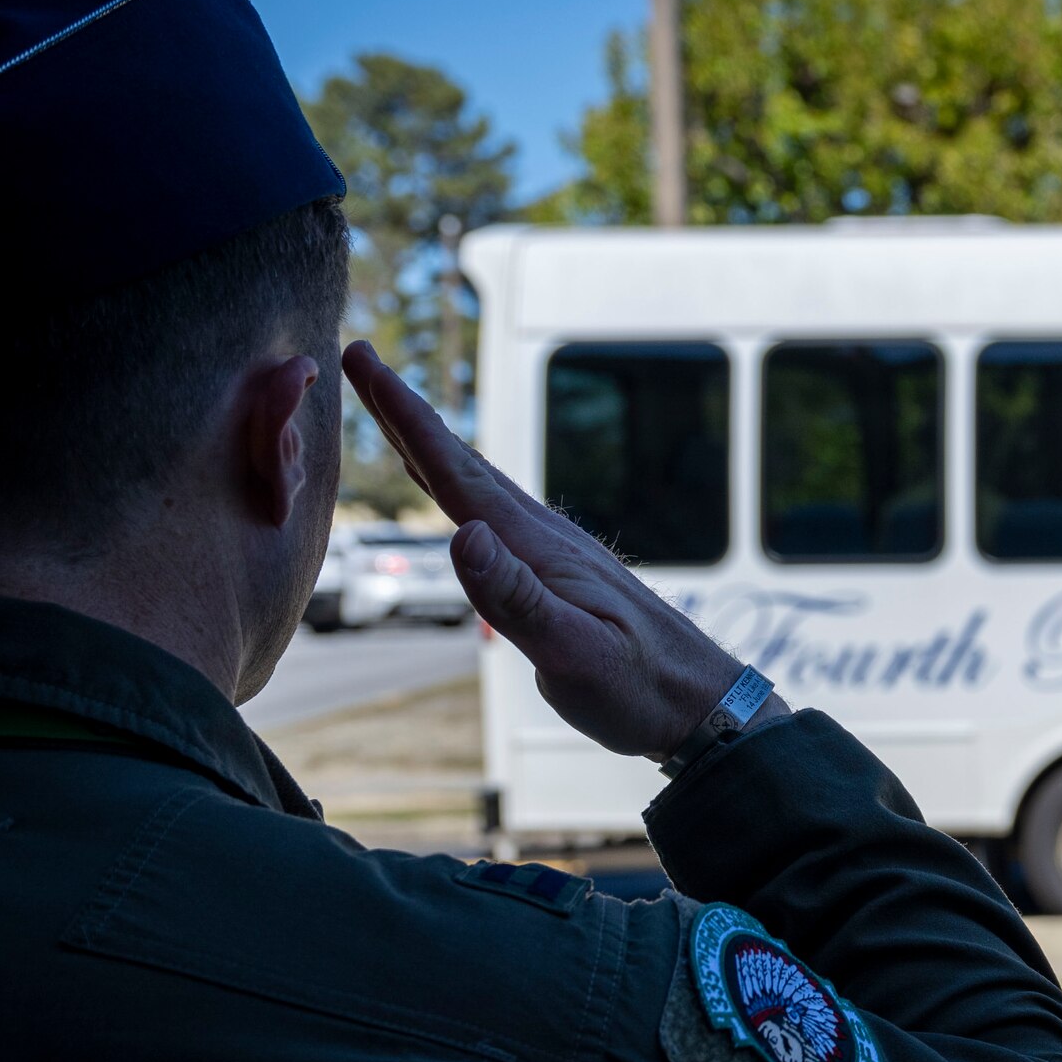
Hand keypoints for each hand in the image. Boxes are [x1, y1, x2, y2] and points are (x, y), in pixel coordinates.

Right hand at [342, 340, 786, 761]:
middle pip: (461, 464)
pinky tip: (455, 496)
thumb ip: (516, 598)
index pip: (457, 473)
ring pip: (478, 485)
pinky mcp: (560, 573)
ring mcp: (553, 552)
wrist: (701, 703)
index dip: (406, 418)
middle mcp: (543, 537)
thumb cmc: (638, 688)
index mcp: (537, 549)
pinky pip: (495, 514)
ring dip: (431, 446)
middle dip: (406, 411)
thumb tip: (463, 533)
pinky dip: (460, 488)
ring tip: (392, 413)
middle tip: (361, 358)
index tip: (364, 360)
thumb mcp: (573, 653)